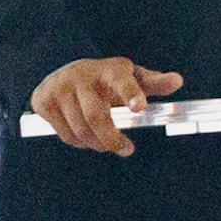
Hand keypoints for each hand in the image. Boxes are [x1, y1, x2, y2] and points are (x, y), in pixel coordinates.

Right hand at [29, 55, 177, 154]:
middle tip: (126, 149)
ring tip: (105, 142)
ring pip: (80, 130)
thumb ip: (153, 83)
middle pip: (97, 117)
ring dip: (96, 144)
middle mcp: (82, 75)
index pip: (122, 81)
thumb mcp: (131, 77)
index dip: (131, 94)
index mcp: (110, 70)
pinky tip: (85, 136)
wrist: (64, 72)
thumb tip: (177, 81)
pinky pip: (64, 134)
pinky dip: (78, 142)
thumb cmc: (106, 80)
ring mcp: (59, 87)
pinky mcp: (42, 100)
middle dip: (112, 139)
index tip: (139, 107)